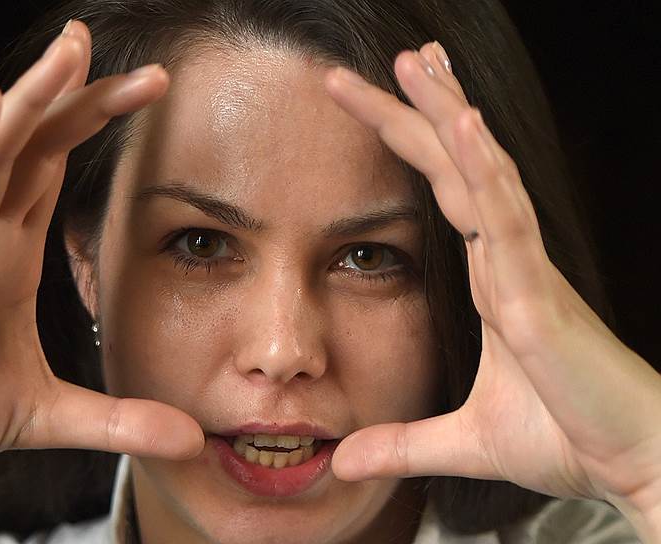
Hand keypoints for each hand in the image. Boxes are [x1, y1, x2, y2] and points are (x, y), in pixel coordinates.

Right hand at [0, 20, 201, 521]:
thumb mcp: (48, 414)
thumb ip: (118, 422)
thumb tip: (191, 442)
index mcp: (10, 252)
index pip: (57, 167)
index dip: (98, 124)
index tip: (151, 91)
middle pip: (37, 145)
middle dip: (84, 99)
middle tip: (147, 69)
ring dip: (32, 98)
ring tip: (71, 50)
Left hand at [323, 42, 660, 526]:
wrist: (631, 468)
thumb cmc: (567, 441)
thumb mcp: (462, 442)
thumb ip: (401, 443)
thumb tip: (343, 460)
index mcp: (492, 279)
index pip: (445, 192)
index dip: (417, 143)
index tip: (384, 97)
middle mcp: (508, 261)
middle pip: (458, 167)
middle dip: (423, 108)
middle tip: (398, 55)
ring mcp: (526, 272)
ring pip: (483, 176)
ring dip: (448, 115)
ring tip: (417, 62)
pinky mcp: (540, 298)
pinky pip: (509, 223)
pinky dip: (487, 172)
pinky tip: (464, 126)